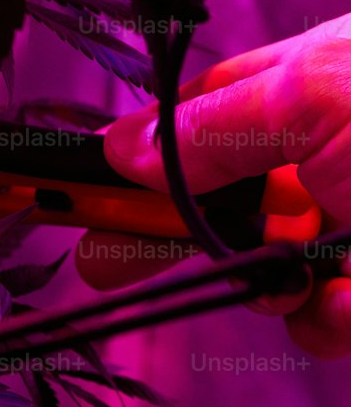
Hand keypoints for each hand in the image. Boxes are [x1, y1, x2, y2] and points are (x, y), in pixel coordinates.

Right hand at [75, 13, 350, 357]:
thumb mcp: (313, 97)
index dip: (140, 152)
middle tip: (100, 263)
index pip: (202, 112)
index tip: (81, 185)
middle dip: (163, 238)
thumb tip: (120, 146)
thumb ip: (212, 125)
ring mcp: (347, 226)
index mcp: (307, 86)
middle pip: (216, 201)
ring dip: (268, 287)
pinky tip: (348, 300)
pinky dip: (327, 319)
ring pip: (266, 272)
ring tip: (294, 281)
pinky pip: (320, 320)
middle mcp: (324, 154)